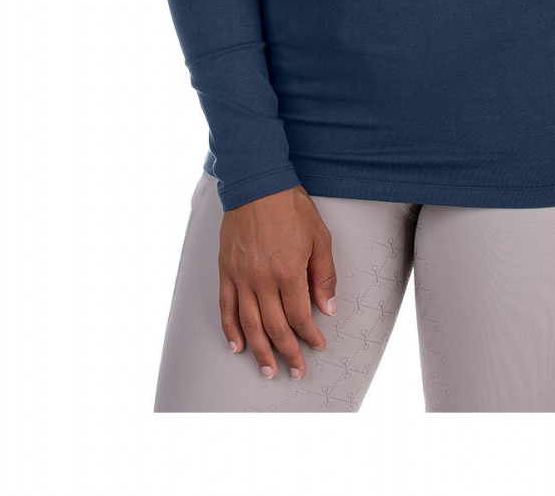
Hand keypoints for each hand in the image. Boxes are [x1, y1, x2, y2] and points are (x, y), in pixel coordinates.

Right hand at [218, 186, 337, 380]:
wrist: (257, 184)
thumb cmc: (290, 208)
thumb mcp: (319, 238)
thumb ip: (324, 276)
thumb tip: (328, 308)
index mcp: (289, 272)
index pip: (300, 316)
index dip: (310, 335)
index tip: (317, 346)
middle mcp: (263, 280)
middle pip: (275, 327)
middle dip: (288, 353)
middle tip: (296, 371)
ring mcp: (241, 277)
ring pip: (250, 324)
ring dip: (260, 351)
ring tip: (268, 370)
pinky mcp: (226, 271)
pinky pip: (227, 307)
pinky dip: (231, 330)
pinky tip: (237, 346)